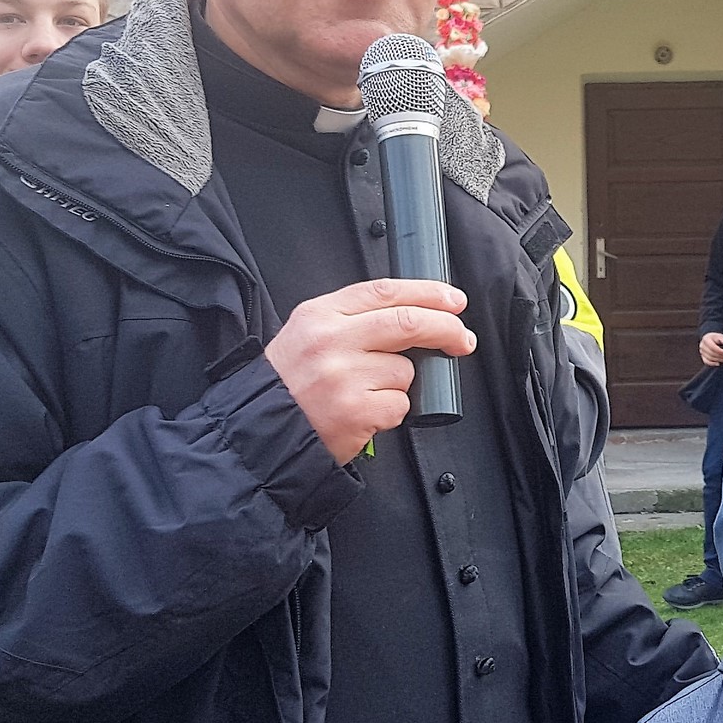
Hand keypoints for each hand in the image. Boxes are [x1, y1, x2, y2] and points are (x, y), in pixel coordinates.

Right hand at [263, 278, 475, 465]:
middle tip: (463, 338)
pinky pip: (400, 404)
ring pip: (405, 370)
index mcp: (319, 315)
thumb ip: (353, 319)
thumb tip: (416, 314)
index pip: (384, 291)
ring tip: (367, 393)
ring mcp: (343, 377)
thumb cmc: (290, 384)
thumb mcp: (309, 334)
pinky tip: (365, 414)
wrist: (260, 431)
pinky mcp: (356, 411)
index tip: (454, 300)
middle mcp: (331, 341)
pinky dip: (391, 411)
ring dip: (400, 384)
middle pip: (407, 323)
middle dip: (446, 328)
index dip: (428, 292)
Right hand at [698, 331, 722, 367]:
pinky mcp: (702, 356)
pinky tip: (718, 363)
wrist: (713, 340)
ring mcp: (702, 351)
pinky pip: (706, 362)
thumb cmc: (717, 339)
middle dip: (720, 356)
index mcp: (706, 339)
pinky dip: (712, 363)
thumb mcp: (721, 337)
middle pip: (711, 353)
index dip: (719, 350)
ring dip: (718, 360)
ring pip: (710, 358)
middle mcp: (702, 345)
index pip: (712, 346)